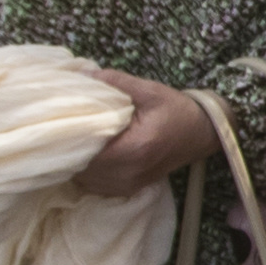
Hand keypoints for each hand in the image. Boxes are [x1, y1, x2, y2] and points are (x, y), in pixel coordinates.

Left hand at [72, 72, 218, 197]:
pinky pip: (94, 185)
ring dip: (77, 161)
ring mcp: (128, 184)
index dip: (70, 139)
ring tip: (77, 139)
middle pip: (81, 167)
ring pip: (84, 179)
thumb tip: (83, 76)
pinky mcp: (127, 189)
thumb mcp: (149, 90)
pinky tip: (91, 153)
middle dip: (71, 149)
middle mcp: (130, 172)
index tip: (63, 123)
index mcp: (135, 149)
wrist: (202, 133)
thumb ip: (116, 82)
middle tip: (65, 128)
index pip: (86, 152)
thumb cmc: (177, 110)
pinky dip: (87, 171)